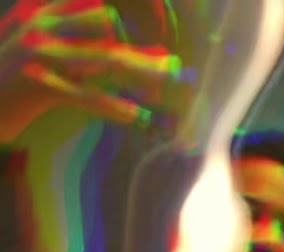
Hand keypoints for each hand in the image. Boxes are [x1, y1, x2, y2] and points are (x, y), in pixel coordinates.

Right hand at [0, 0, 178, 142]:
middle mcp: (40, 25)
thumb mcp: (39, 46)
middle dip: (139, 46)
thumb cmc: (11, 78)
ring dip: (144, 69)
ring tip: (172, 76)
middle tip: (172, 69)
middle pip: (106, 24)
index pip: (95, 5)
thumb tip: (133, 43)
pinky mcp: (37, 85)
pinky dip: (112, 106)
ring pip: (105, 56)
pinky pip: (85, 95)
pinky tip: (134, 115)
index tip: (158, 35)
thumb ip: (76, 40)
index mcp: (40, 11)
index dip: (130, 20)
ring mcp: (38, 54)